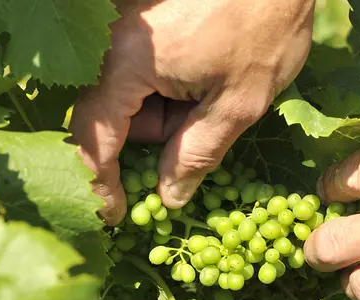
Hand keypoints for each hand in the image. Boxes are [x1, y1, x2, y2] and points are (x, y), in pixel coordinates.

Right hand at [70, 0, 313, 224]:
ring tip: (211, 97)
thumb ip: (197, 154)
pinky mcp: (142, 27)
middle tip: (197, 137)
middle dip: (154, 139)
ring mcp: (124, 30)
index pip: (94, 138)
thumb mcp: (239, 104)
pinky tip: (202, 84)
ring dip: (166, 115)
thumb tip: (168, 196)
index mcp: (128, 63)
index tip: (112, 214)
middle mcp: (112, 43)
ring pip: (127, 99)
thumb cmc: (264, 26)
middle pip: (110, 119)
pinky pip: (138, 77)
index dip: (99, 183)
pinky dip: (167, 94)